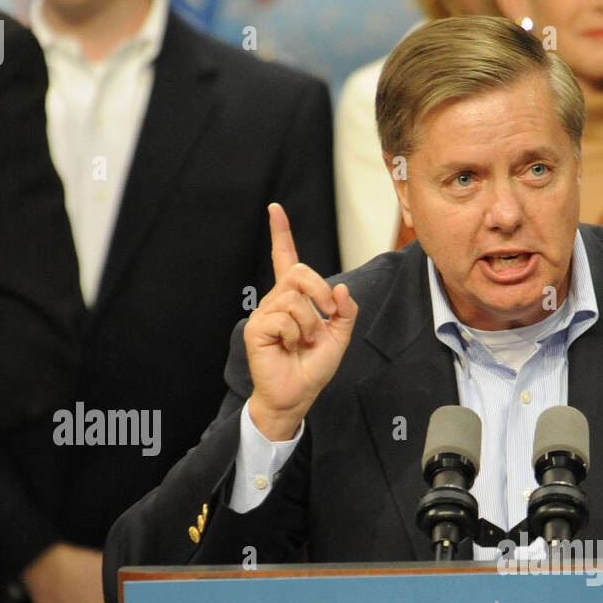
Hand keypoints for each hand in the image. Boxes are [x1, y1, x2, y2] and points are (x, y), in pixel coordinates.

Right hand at [243, 202, 357, 440]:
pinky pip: (284, 318)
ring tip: (304, 343)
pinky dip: (296, 335)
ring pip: (295, 299)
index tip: (275, 209)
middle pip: (299, 273)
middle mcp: (277, 301)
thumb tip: (342, 288)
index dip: (281, 234)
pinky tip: (290, 347)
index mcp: (294, 299)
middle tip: (329, 314)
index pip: (286, 259)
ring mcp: (265, 313)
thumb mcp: (339, 337)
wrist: (298, 394)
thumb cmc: (313, 367)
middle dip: (321, 292)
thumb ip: (345, 311)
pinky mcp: (257, 328)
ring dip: (310, 324)